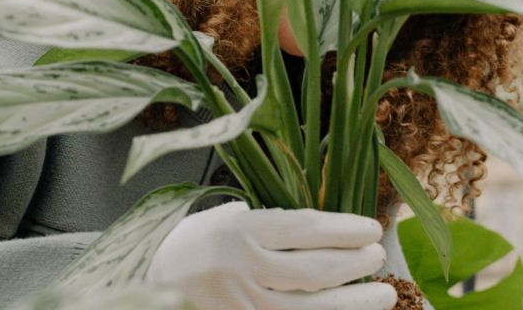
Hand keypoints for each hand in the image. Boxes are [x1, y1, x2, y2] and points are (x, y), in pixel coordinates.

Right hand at [145, 201, 396, 308]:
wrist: (138, 291)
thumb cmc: (182, 251)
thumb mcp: (214, 221)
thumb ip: (258, 220)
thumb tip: (309, 225)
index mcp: (237, 232)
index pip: (303, 228)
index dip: (343, 229)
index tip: (371, 228)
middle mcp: (241, 269)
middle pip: (313, 269)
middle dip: (354, 264)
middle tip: (380, 256)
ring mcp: (241, 305)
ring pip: (309, 308)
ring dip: (352, 302)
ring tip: (383, 294)